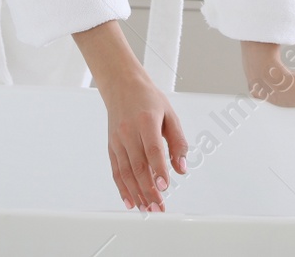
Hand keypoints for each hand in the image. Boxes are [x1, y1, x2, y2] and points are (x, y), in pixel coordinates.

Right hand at [73, 20, 187, 211]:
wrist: (121, 85)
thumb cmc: (147, 98)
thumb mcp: (170, 114)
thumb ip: (178, 141)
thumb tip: (182, 167)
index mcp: (145, 121)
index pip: (152, 149)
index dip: (158, 169)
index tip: (164, 186)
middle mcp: (128, 132)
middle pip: (138, 165)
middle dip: (149, 190)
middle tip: (159, 207)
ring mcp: (118, 140)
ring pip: (126, 172)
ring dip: (137, 193)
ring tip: (148, 208)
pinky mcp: (112, 146)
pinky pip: (116, 171)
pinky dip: (122, 188)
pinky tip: (131, 201)